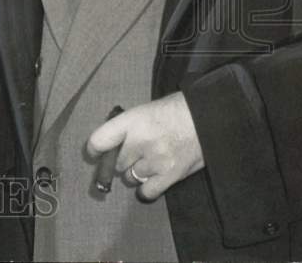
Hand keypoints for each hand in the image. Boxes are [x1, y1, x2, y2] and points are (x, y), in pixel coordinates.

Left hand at [86, 92, 203, 199]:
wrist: (208, 118)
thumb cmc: (175, 110)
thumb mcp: (145, 110)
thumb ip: (129, 127)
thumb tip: (113, 144)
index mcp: (132, 120)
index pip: (100, 140)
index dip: (94, 149)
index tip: (94, 152)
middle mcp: (140, 141)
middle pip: (117, 162)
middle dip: (122, 159)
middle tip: (133, 153)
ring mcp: (156, 160)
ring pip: (130, 177)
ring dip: (135, 172)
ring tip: (147, 162)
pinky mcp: (170, 176)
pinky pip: (147, 191)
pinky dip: (146, 188)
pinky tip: (150, 180)